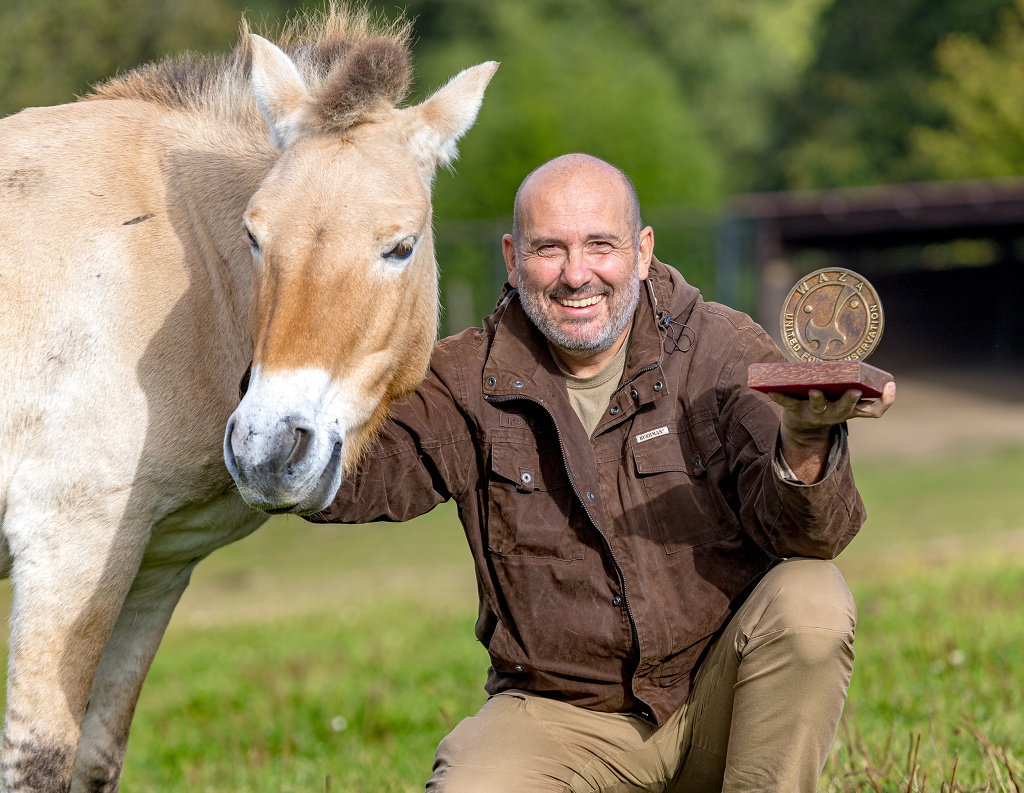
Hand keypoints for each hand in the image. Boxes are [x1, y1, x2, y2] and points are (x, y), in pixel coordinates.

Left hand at [767, 382, 895, 482]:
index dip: (885, 401)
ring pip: (817, 408)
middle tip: (853, 392)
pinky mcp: (794, 409)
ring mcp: (814, 413)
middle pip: (843, 410)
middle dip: (848, 401)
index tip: (890, 386)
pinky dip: (779, 397)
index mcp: (851, 410)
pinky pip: (787, 403)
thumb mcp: (852, 403)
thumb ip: (870, 394)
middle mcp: (834, 414)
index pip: (874, 410)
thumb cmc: (832, 406)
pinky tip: (770, 391)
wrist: (802, 425)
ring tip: (815, 391)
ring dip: (817, 400)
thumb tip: (889, 383)